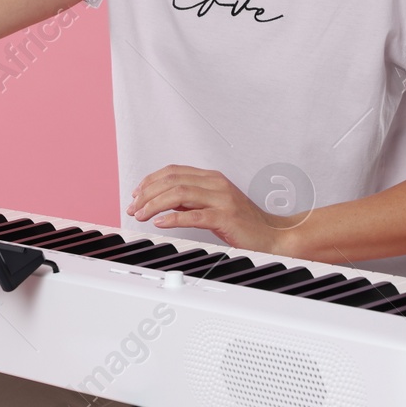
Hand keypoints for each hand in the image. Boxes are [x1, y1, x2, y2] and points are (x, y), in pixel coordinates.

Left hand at [128, 165, 291, 255]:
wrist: (272, 235)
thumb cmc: (244, 222)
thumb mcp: (213, 205)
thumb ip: (190, 200)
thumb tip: (162, 201)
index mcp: (212, 178)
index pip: (173, 171)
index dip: (150, 180)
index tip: (136, 193)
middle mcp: (216, 184)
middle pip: (172, 180)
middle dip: (147, 193)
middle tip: (133, 207)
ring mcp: (221, 199)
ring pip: (179, 193)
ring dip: (154, 204)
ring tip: (141, 214)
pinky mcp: (225, 217)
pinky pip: (193, 215)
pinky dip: (173, 218)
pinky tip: (160, 223)